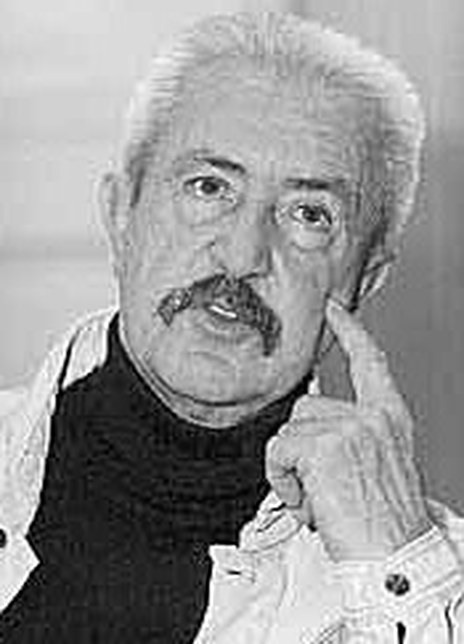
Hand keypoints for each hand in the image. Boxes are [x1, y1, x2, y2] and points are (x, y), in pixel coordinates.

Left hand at [265, 298, 431, 561]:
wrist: (394, 559)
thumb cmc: (384, 521)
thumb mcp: (377, 463)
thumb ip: (349, 429)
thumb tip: (310, 405)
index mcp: (390, 417)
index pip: (370, 361)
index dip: (351, 331)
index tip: (335, 308)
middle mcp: (372, 417)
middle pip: (306, 406)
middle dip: (301, 447)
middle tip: (323, 486)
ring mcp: (349, 428)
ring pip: (288, 429)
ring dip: (291, 467)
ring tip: (318, 497)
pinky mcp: (323, 446)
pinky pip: (278, 451)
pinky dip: (282, 479)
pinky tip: (308, 501)